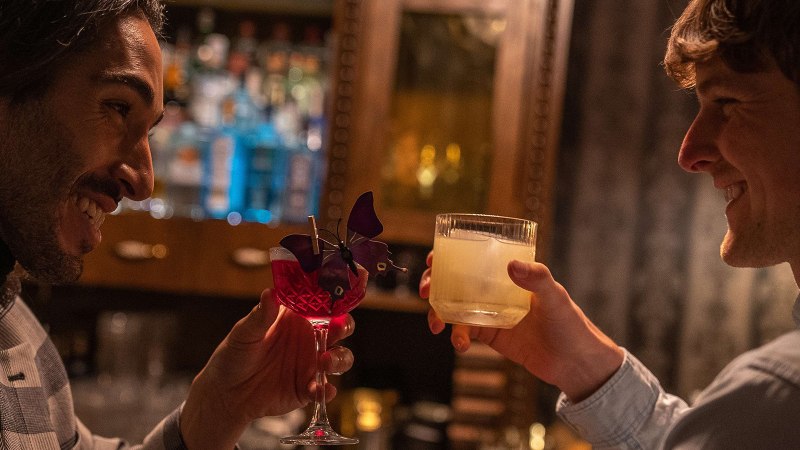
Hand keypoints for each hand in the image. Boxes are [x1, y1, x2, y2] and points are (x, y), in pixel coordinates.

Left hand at [180, 271, 363, 449]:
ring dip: (339, 359)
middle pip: (339, 328)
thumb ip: (261, 316)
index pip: (322, 304)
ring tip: (325, 362)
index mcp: (297, 318)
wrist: (227, 393)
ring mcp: (311, 363)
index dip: (334, 299)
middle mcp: (309, 338)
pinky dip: (326, 390)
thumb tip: (270, 293)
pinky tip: (320, 390)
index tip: (340, 296)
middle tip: (339, 328)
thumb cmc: (235, 354)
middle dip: (345, 327)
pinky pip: (324, 388)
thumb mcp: (244, 332)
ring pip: (339, 357)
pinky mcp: (308, 388)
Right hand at [419, 251, 622, 401]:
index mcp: (509, 274)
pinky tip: (459, 345)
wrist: (576, 363)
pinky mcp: (491, 337)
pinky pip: (465, 333)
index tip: (433, 258)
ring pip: (454, 308)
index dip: (449, 256)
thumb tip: (511, 265)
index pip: (474, 258)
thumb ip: (536, 278)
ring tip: (436, 325)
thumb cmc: (571, 323)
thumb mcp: (555, 296)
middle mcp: (496, 290)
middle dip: (434, 284)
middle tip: (425, 292)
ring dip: (439, 313)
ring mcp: (491, 313)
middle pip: (455, 282)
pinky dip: (457, 337)